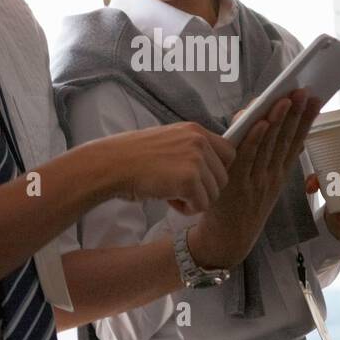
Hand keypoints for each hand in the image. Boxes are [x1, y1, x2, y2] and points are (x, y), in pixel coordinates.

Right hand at [99, 122, 234, 215]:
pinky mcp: (189, 180)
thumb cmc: (133, 158)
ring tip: (170, 192)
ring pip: (214, 194)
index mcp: (195, 130)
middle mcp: (199, 140)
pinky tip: (167, 199)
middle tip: (177, 188)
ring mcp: (196, 159)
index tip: (196, 178)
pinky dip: (185, 209)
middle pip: (224, 177)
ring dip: (194, 200)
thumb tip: (210, 165)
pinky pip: (201, 205)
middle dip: (204, 189)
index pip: (229, 153)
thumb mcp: (168, 141)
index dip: (215, 171)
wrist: (111, 165)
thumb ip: (191, 148)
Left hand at [190, 90, 322, 268]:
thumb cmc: (240, 208)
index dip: (306, 120)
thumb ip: (267, 158)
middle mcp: (272, 178)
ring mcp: (255, 182)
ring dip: (278, 120)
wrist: (225, 242)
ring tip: (286, 98)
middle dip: (296, 113)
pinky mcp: (236, 186)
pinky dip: (255, 139)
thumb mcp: (262, 184)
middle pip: (286, 140)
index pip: (297, 142)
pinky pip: (246, 158)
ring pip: (269, 146)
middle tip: (304, 90)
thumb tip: (270, 124)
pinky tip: (261, 122)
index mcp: (280, 176)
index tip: (316, 99)